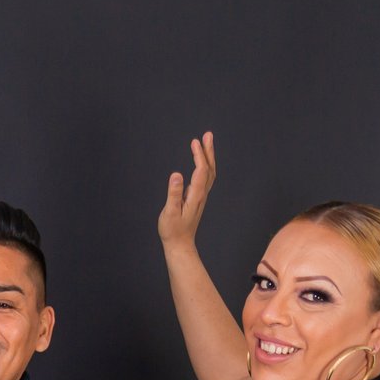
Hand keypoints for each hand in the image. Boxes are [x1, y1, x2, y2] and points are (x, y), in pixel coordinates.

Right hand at [158, 131, 215, 251]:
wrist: (180, 244)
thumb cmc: (173, 230)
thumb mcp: (170, 212)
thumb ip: (173, 193)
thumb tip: (176, 174)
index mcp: (196, 195)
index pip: (201, 170)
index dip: (199, 155)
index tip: (194, 141)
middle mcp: (202, 194)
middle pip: (210, 169)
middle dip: (208, 151)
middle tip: (207, 135)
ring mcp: (201, 196)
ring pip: (209, 173)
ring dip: (208, 157)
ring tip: (205, 143)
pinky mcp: (198, 198)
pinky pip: (206, 178)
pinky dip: (205, 166)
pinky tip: (201, 162)